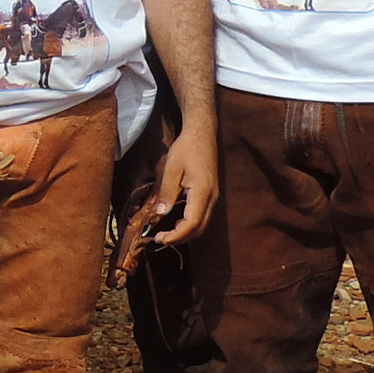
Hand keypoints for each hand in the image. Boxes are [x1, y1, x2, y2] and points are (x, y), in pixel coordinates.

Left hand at [115, 119, 219, 276]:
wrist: (202, 133)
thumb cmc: (186, 148)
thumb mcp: (171, 168)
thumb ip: (167, 192)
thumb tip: (160, 214)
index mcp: (202, 193)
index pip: (191, 224)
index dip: (176, 235)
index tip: (160, 238)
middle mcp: (212, 198)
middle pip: (199, 228)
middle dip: (181, 238)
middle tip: (161, 239)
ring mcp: (214, 196)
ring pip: (203, 224)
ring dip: (186, 232)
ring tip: (167, 232)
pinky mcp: (211, 193)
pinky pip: (202, 215)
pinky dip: (190, 223)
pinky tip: (177, 221)